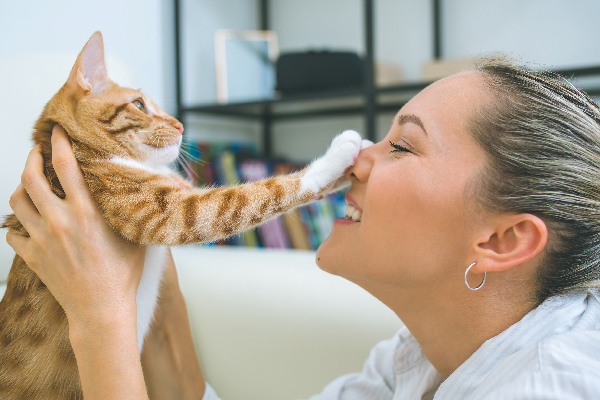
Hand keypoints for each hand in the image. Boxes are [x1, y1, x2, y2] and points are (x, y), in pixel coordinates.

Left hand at [6, 125, 145, 330]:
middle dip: (31, 157)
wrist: (101, 310)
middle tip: (38, 151)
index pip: (65, 165)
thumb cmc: (123, 274)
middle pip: (31, 177)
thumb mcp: (137, 236)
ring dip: (22, 186)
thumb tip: (160, 185)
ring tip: (31, 183)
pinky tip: (28, 221)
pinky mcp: (31, 256)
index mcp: (86, 212)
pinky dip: (16, 223)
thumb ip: (139, 208)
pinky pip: (12, 232)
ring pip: (16, 201)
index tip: (57, 131)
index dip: (59, 142)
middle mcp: (59, 221)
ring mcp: (41, 239)